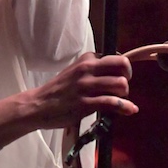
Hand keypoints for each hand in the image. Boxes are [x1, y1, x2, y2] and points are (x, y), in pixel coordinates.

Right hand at [0, 52, 135, 146]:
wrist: (38, 105)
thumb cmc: (58, 91)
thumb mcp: (74, 72)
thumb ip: (92, 70)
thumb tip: (114, 74)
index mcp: (85, 60)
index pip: (115, 57)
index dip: (122, 68)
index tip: (120, 76)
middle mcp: (86, 69)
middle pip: (122, 65)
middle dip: (128, 77)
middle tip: (123, 88)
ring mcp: (86, 86)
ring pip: (120, 84)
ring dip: (124, 94)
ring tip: (118, 100)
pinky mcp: (85, 103)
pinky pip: (112, 102)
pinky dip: (124, 107)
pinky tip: (129, 110)